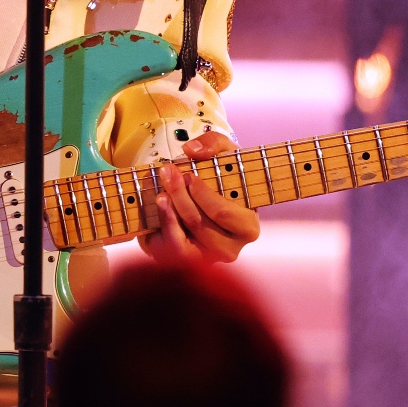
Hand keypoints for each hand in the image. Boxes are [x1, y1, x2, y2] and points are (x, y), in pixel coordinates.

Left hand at [141, 131, 260, 263]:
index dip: (203, 195)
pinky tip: (159, 206)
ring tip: (161, 191)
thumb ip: (214, 144)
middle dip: (180, 197)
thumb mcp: (224, 153)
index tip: (188, 175)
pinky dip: (162, 228)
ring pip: (184, 242)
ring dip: (169, 213)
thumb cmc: (220, 177)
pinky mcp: (184, 262)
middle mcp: (230, 249)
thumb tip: (191, 151)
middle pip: (200, 225)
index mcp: (247, 227)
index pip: (223, 214)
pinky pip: (170, 251)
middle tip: (168, 172)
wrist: (204, 196)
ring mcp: (206, 259)